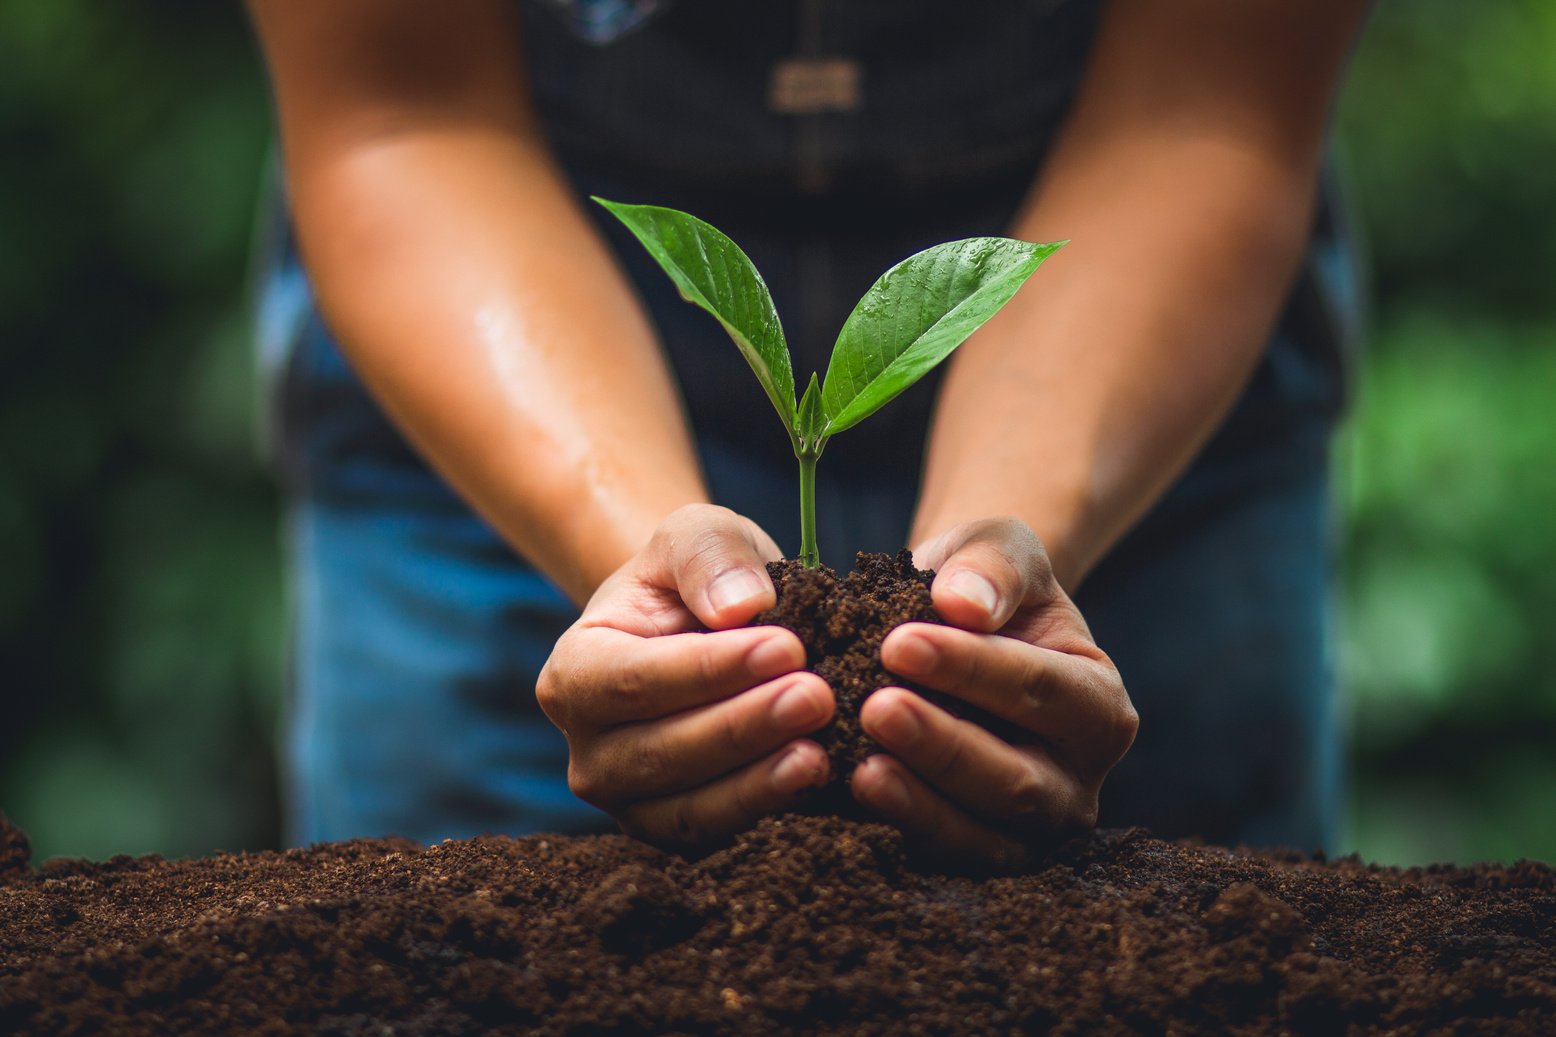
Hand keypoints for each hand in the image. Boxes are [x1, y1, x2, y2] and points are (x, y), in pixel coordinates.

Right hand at [536, 504, 833, 848]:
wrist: (706, 629)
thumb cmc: (696, 578)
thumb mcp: (697, 535)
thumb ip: (710, 556)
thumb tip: (740, 607)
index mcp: (573, 673)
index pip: (637, 678)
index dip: (711, 669)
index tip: (787, 647)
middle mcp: (586, 750)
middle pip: (661, 751)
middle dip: (744, 726)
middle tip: (818, 698)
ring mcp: (627, 801)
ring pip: (687, 806)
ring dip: (756, 782)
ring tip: (821, 751)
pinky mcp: (676, 831)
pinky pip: (715, 834)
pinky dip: (764, 811)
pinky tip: (817, 779)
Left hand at [851, 518, 1137, 867]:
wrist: (954, 633)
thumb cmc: (985, 589)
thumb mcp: (999, 549)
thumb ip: (994, 566)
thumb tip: (965, 603)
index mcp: (1100, 707)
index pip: (1040, 690)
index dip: (971, 669)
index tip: (899, 643)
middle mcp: (1078, 781)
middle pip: (1017, 778)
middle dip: (943, 745)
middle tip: (875, 708)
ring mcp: (1031, 830)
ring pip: (983, 834)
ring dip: (920, 802)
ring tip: (861, 767)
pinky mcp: (979, 853)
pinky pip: (943, 854)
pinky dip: (900, 827)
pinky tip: (851, 791)